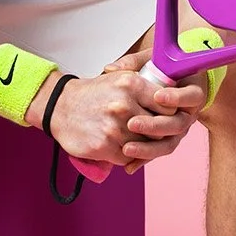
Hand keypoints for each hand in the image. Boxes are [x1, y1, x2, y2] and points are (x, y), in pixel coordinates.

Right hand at [36, 62, 205, 170]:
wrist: (60, 107)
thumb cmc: (94, 93)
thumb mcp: (120, 78)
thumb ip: (147, 85)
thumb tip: (175, 98)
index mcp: (131, 84)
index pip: (168, 106)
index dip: (169, 114)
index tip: (164, 118)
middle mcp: (123, 105)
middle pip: (158, 129)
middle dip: (156, 133)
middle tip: (149, 132)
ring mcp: (113, 128)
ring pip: (144, 145)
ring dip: (141, 146)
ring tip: (131, 138)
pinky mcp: (104, 146)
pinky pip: (128, 158)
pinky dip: (127, 155)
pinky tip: (119, 145)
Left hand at [101, 49, 208, 166]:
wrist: (167, 90)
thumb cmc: (162, 72)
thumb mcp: (151, 61)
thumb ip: (133, 62)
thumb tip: (110, 69)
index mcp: (191, 93)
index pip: (191, 96)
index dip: (176, 98)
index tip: (158, 96)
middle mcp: (187, 115)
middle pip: (177, 125)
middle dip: (155, 125)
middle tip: (132, 123)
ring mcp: (177, 131)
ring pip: (168, 144)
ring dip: (148, 148)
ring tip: (127, 148)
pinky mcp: (166, 143)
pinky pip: (156, 153)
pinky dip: (143, 160)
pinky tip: (128, 166)